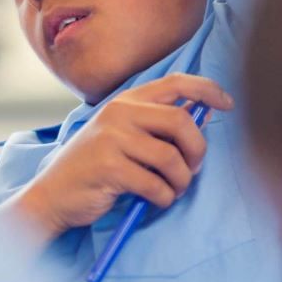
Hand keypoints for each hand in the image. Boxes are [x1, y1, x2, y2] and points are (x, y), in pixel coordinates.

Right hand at [15, 74, 232, 242]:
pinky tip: (156, 199)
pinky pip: (156, 184)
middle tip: (194, 169)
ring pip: (171, 157)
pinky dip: (165, 197)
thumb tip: (205, 113)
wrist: (53, 193)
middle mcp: (119, 112)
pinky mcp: (109, 166)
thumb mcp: (123, 134)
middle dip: (198, 149)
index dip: (207, 89)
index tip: (228, 103)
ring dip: (181, 181)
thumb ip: (158, 122)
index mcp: (126, 100)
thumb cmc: (95, 164)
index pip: (176, 82)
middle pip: (181, 120)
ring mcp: (112, 138)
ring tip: (172, 189)